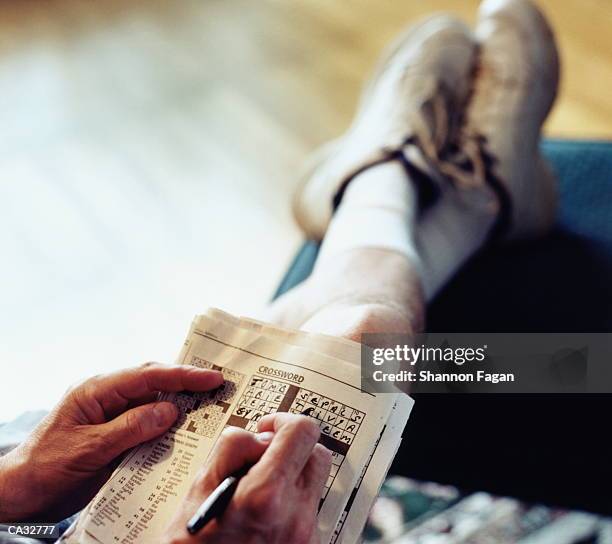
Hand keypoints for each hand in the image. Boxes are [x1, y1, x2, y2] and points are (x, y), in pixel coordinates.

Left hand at [0, 363, 222, 521]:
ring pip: (152, 402)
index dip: (182, 376)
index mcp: (97, 390)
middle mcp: (106, 397)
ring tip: (210, 407)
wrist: (20, 494)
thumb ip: (130, 428)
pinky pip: (146, 425)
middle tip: (219, 387)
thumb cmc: (45, 468)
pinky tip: (183, 434)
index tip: (212, 378)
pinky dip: (166, 427)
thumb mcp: (88, 449)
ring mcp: (111, 415)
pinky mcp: (114, 434)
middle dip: (186, 383)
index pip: (146, 376)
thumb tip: (171, 410)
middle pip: (153, 382)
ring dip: (179, 405)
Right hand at [164, 413, 331, 543]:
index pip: (302, 432)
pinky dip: (290, 501)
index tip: (268, 427)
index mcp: (266, 496)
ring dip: (292, 475)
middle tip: (265, 454)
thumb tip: (260, 436)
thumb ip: (233, 448)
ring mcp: (306, 536)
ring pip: (314, 483)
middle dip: (293, 446)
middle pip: (318, 454)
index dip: (284, 421)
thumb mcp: (199, 488)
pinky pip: (308, 509)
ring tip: (258, 489)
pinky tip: (264, 513)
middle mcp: (295, 517)